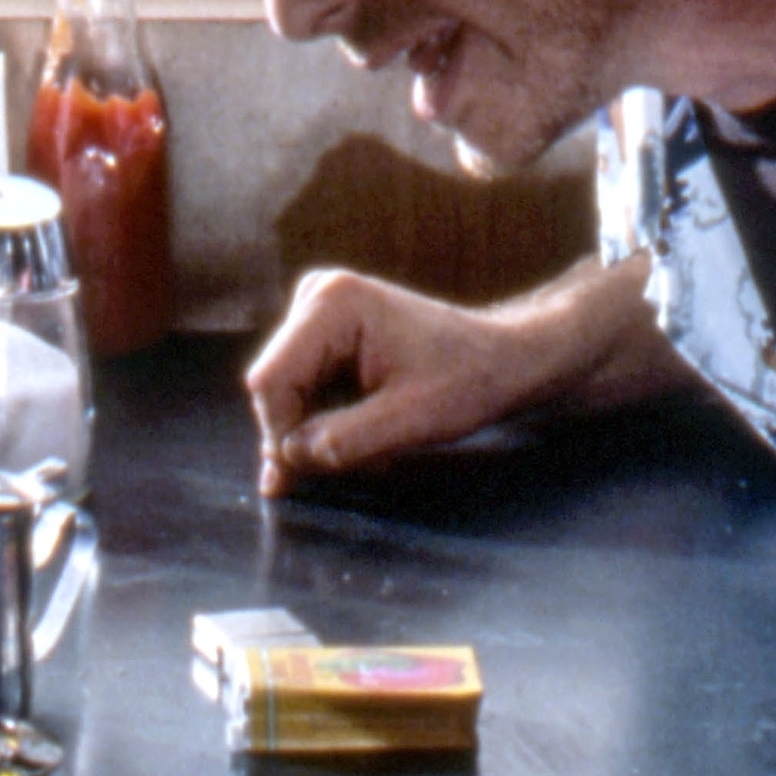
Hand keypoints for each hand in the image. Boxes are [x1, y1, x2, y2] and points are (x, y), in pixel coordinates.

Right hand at [243, 260, 678, 493]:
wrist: (504, 357)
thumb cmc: (468, 380)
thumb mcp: (408, 421)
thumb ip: (340, 441)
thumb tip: (285, 460)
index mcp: (332, 304)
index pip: (271, 382)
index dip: (280, 436)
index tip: (301, 479)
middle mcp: (316, 296)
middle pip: (274, 387)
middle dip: (301, 435)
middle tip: (352, 466)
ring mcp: (317, 311)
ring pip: (286, 394)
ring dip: (316, 432)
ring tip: (370, 448)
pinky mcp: (323, 332)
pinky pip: (302, 389)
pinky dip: (326, 421)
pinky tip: (365, 432)